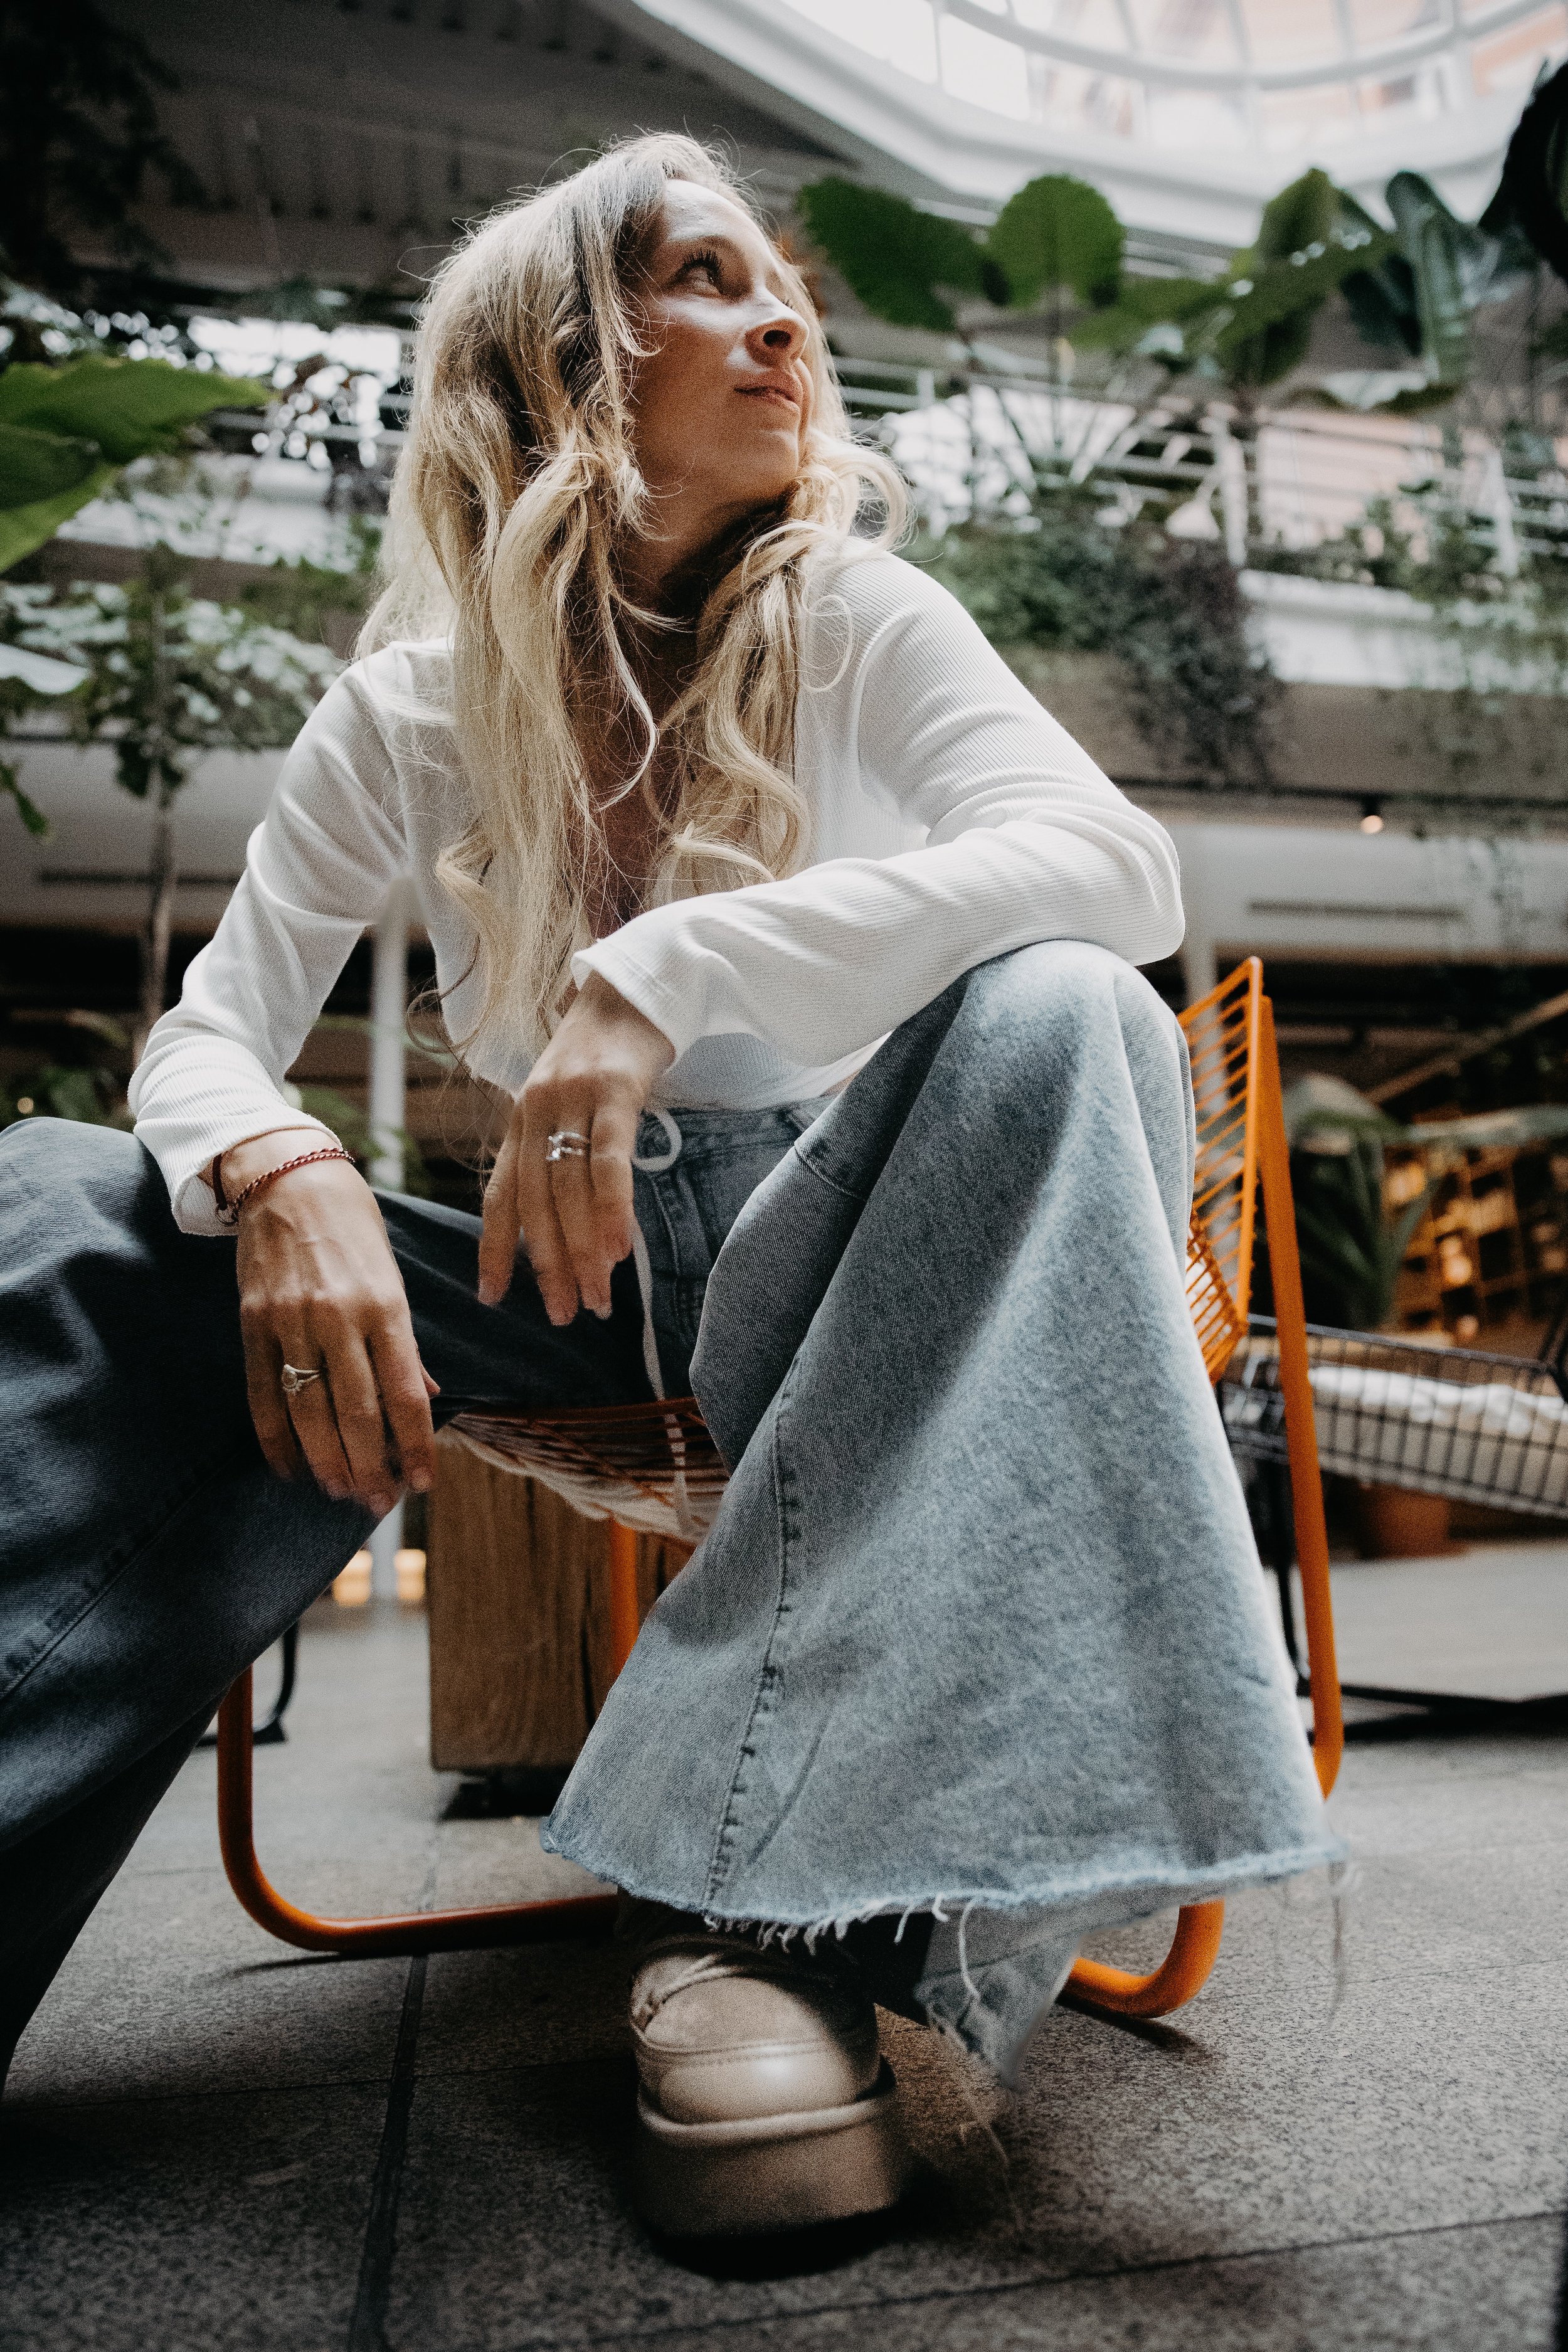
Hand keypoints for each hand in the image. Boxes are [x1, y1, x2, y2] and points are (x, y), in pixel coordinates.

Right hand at [222, 1132, 439, 1513]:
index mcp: (384, 1305)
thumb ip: (406, 1343)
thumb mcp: (392, 1276)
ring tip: (343, 1494)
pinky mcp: (252, 1323)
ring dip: (329, 1463)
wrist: (285, 1176)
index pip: (405, 1393)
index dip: (416, 1446)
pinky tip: (291, 1469)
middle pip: (356, 1414)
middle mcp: (338, 1317)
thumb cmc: (352, 1225)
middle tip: (381, 1504)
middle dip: (372, 1468)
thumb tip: (428, 1399)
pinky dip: (276, 1440)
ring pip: (310, 1413)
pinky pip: (263, 1395)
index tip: (424, 1482)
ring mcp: (290, 1322)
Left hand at [478, 973, 674, 1321]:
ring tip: (598, 1299)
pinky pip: (608, 1161)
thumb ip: (558, 1146)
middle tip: (564, 1316)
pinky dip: (611, 1210)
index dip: (495, 1249)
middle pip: (536, 1204)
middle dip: (548, 1266)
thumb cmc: (607, 1052)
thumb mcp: (569, 1099)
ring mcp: (572, 1100)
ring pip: (569, 1192)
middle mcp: (535, 1111)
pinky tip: (619, 1251)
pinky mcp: (613, 1091)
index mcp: (521, 1119)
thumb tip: (565, 1214)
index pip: (501, 1195)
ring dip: (583, 1252)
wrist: (636, 984)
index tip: (495, 1298)